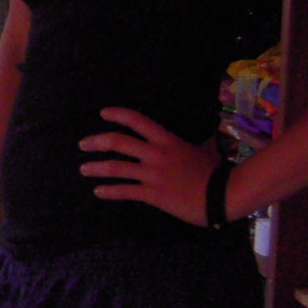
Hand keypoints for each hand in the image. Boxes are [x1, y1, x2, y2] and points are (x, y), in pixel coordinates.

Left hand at [78, 107, 218, 224]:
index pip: (138, 121)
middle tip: (82, 144)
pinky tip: (98, 192)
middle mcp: (156, 154)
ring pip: (116, 168)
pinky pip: (125, 191)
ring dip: (96, 168)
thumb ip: (199, 143)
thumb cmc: (218, 172)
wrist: (224, 194)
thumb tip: (209, 137)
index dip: (118, 115)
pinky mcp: (153, 194)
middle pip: (118, 142)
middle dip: (96, 142)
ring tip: (83, 170)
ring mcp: (152, 174)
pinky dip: (109, 191)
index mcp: (167, 140)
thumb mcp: (207, 150)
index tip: (103, 113)